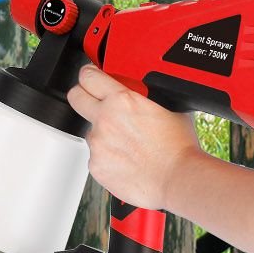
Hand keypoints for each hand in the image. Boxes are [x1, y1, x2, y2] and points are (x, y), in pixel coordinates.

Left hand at [64, 62, 202, 210]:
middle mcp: (104, 119)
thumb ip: (145, 97)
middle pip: (76, 96)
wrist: (177, 178)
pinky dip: (107, 157)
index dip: (89, 74)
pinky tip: (127, 160)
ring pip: (91, 131)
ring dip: (103, 133)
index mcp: (122, 100)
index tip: (91, 76)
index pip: (89, 76)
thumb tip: (141, 92)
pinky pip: (96, 156)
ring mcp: (98, 144)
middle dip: (83, 95)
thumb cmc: (177, 146)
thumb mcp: (167, 106)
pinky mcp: (96, 166)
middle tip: (94, 100)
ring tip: (127, 144)